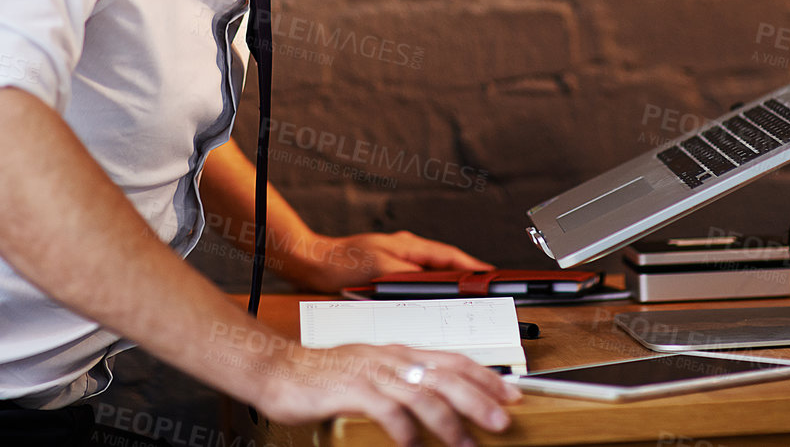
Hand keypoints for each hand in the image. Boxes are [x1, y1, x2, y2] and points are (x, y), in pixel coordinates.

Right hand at [253, 342, 518, 446]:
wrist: (278, 370)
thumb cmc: (323, 376)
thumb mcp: (371, 372)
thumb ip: (401, 382)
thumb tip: (436, 399)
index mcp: (397, 352)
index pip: (452, 359)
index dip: (484, 376)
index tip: (510, 395)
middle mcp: (389, 358)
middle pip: (445, 374)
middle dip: (479, 398)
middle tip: (503, 421)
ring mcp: (371, 372)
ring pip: (422, 392)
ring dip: (450, 419)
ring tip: (467, 443)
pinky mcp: (351, 389)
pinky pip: (386, 410)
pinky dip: (404, 430)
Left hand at [294, 229, 492, 292]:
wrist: (314, 263)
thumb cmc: (343, 262)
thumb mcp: (379, 270)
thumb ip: (408, 276)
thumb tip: (434, 283)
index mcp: (409, 246)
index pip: (449, 256)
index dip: (472, 267)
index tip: (492, 276)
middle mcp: (407, 250)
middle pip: (445, 264)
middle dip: (466, 277)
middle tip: (485, 292)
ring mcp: (399, 260)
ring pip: (432, 273)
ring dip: (448, 285)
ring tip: (466, 300)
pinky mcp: (389, 272)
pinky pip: (418, 282)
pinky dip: (430, 291)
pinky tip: (433, 304)